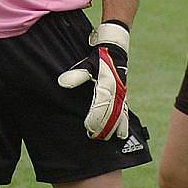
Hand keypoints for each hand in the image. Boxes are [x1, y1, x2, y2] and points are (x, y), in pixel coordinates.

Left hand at [58, 22, 129, 140]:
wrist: (115, 48)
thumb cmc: (99, 57)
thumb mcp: (88, 64)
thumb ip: (77, 75)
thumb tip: (63, 83)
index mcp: (109, 85)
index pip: (102, 105)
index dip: (96, 118)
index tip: (88, 128)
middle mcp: (118, 92)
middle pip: (113, 114)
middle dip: (105, 127)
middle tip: (96, 138)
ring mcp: (122, 94)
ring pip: (120, 114)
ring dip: (115, 127)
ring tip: (108, 139)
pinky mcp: (123, 96)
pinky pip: (124, 112)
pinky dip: (122, 123)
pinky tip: (121, 133)